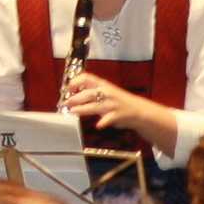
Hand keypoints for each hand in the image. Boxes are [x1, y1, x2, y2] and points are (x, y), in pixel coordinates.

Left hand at [58, 69, 175, 150]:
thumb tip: (73, 94)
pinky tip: (98, 125)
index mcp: (103, 84)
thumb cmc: (118, 101)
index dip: (75, 82)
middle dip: (75, 98)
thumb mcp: (106, 91)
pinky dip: (103, 122)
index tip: (67, 89)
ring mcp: (112, 104)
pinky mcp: (117, 115)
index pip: (86, 78)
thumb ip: (92, 91)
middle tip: (66, 103)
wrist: (137, 110)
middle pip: (88, 93)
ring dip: (83, 109)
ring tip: (73, 112)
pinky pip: (108, 119)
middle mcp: (107, 93)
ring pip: (95, 106)